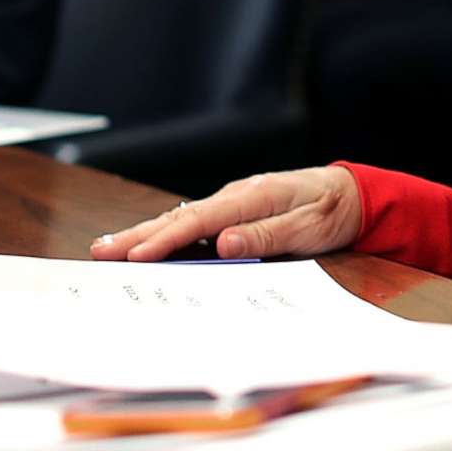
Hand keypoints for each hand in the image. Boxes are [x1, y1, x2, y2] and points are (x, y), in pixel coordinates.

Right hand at [88, 167, 362, 261]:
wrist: (351, 194)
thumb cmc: (333, 211)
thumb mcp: (309, 227)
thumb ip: (268, 235)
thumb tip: (224, 243)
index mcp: (252, 197)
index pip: (199, 221)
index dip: (164, 240)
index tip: (136, 256)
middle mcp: (236, 195)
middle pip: (179, 217)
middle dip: (138, 235)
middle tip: (100, 251)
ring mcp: (233, 201)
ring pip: (182, 219)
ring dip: (145, 234)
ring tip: (108, 247)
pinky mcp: (234, 211)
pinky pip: (194, 223)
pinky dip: (166, 233)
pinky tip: (147, 244)